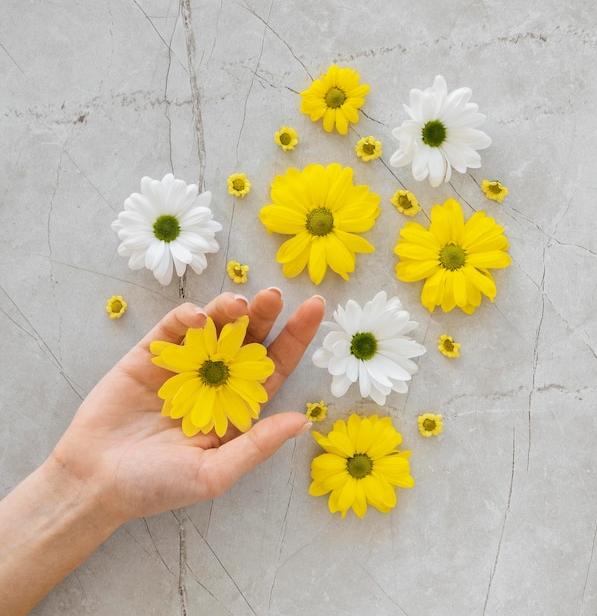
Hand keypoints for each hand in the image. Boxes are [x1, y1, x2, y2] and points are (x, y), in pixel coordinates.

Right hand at [50, 288, 324, 524]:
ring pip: (214, 326)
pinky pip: (174, 327)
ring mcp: (184, 364)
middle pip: (248, 339)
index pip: (274, 366)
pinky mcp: (151, 354)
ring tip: (239, 304)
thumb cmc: (156, 486)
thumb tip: (305, 420)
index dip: (295, 338)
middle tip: (274, 296)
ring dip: (229, 309)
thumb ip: (258, 444)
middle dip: (264, 315)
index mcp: (236, 405)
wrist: (94, 483)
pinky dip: (188, 317)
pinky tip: (200, 318)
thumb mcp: (214, 474)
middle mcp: (215, 380)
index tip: (316, 308)